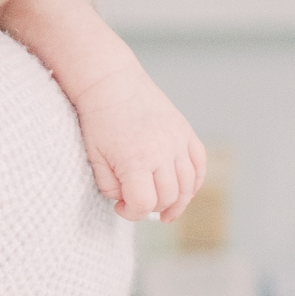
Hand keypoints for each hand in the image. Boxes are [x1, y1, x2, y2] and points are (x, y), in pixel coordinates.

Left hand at [76, 68, 206, 222]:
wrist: (111, 82)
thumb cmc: (98, 120)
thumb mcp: (95, 158)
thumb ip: (110, 186)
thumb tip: (127, 200)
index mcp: (136, 160)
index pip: (143, 204)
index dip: (131, 213)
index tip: (121, 208)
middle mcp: (162, 152)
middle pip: (168, 197)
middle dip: (153, 208)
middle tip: (139, 205)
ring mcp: (178, 140)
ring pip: (188, 185)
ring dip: (178, 203)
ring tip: (166, 211)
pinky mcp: (185, 130)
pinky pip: (200, 164)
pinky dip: (195, 182)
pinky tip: (184, 192)